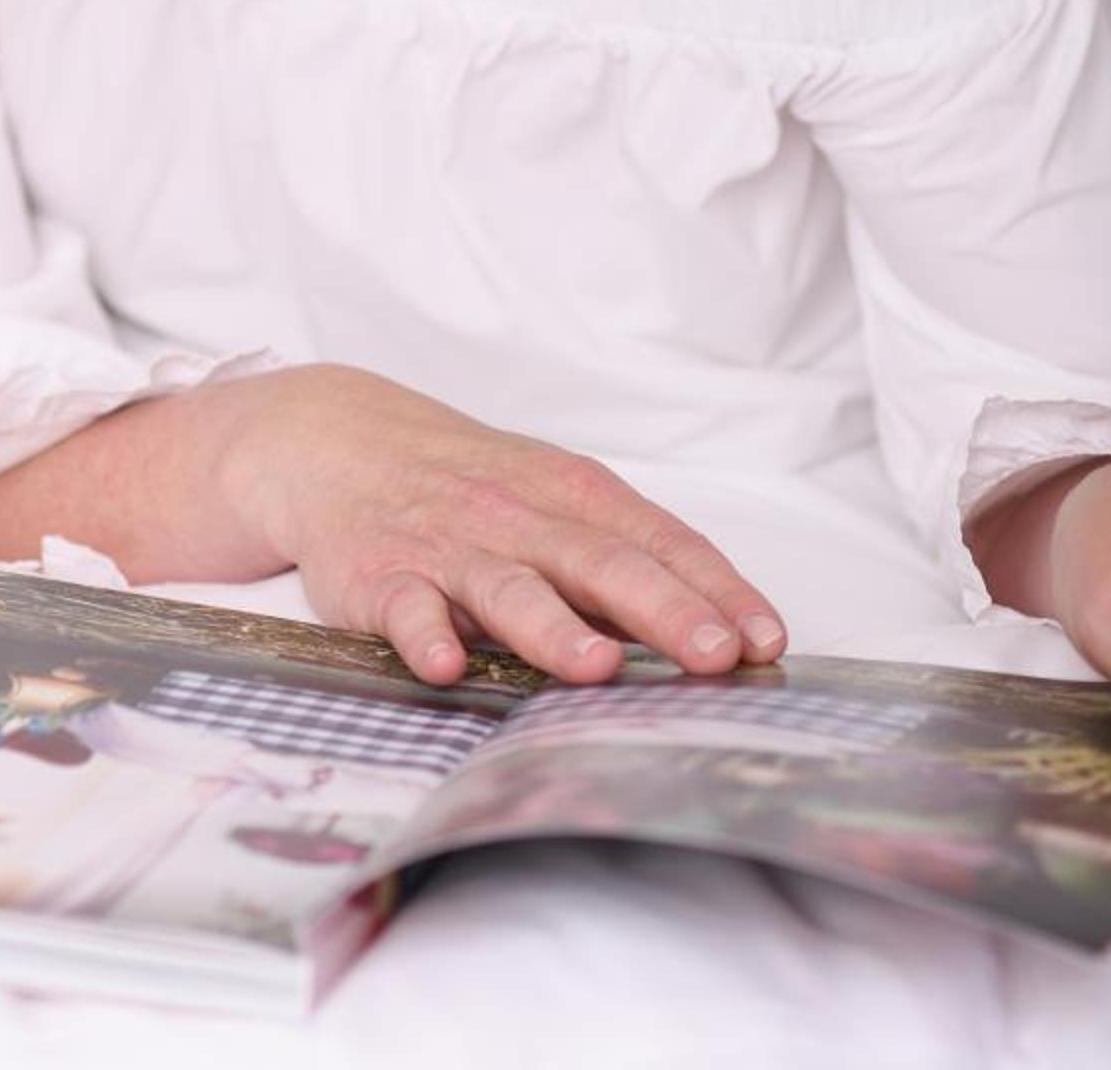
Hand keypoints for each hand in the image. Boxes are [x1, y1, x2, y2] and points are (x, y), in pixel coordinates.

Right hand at [219, 362, 788, 686]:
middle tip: (715, 656)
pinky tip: (445, 664)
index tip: (766, 640)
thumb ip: (623, 557)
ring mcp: (450, 549)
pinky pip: (405, 610)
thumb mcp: (553, 500)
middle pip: (601, 563)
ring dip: (553, 628)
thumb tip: (718, 628)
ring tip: (597, 667)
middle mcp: (520, 518)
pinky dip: (425, 635)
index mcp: (573, 496)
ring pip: (509, 588)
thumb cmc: (473, 486)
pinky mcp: (382, 579)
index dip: (716, 591)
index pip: (660, 541)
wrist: (344, 444)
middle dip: (664, 609)